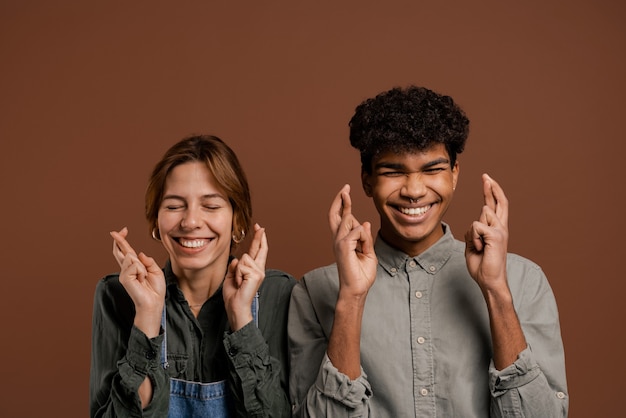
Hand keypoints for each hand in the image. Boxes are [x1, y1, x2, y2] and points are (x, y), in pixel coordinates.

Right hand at [110, 228, 164, 336]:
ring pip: (132, 257)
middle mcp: (127, 269)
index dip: (123, 241)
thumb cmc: (155, 289)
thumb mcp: (156, 271)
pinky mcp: (125, 278)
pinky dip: (141, 271)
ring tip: (144, 277)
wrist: (154, 303)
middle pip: (120, 251)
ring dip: (142, 266)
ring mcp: (125, 274)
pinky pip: (135, 265)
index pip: (127, 251)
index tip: (123, 230)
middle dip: (119, 240)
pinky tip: (141, 279)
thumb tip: (138, 253)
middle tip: (114, 232)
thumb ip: (148, 261)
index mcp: (134, 267)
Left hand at [223, 223, 267, 330]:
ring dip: (236, 270)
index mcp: (253, 270)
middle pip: (259, 249)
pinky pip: (241, 266)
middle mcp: (259, 269)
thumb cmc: (234, 295)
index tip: (260, 229)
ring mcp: (259, 272)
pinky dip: (237, 275)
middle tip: (260, 226)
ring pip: (244, 258)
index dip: (258, 240)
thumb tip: (236, 259)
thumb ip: (234, 267)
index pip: (257, 251)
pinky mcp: (256, 275)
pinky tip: (240, 283)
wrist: (236, 307)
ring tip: (238, 281)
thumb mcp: (231, 277)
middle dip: (259, 237)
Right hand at [329, 185, 376, 298]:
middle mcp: (338, 239)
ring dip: (362, 231)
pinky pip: (357, 231)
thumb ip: (365, 237)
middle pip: (335, 214)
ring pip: (350, 221)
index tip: (346, 191)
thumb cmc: (361, 274)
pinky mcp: (342, 245)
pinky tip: (363, 248)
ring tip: (363, 249)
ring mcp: (338, 242)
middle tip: (345, 187)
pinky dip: (364, 237)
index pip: (341, 218)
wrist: (357, 289)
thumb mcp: (368, 252)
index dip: (343, 204)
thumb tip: (364, 222)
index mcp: (343, 240)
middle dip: (340, 199)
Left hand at [464, 174, 508, 291]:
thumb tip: (476, 222)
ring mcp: (501, 230)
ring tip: (479, 246)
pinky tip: (480, 248)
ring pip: (482, 214)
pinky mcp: (497, 235)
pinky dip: (473, 238)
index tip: (487, 180)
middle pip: (498, 202)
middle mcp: (501, 227)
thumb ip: (475, 231)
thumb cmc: (481, 265)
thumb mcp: (474, 244)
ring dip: (473, 232)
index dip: (491, 192)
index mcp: (496, 229)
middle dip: (491, 188)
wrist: (489, 280)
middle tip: (485, 176)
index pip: (494, 206)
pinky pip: (476, 226)